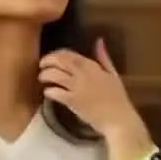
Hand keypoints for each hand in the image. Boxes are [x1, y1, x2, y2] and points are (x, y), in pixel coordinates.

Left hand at [39, 39, 151, 159]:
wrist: (118, 119)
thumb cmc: (117, 98)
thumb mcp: (112, 74)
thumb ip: (104, 57)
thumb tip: (99, 40)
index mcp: (93, 66)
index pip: (70, 54)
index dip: (57, 53)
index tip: (52, 57)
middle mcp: (84, 74)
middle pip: (60, 61)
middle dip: (48, 61)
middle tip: (42, 65)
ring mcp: (78, 88)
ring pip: (55, 75)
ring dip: (45, 75)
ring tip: (42, 78)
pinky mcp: (73, 101)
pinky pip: (56, 93)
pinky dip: (49, 91)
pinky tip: (47, 93)